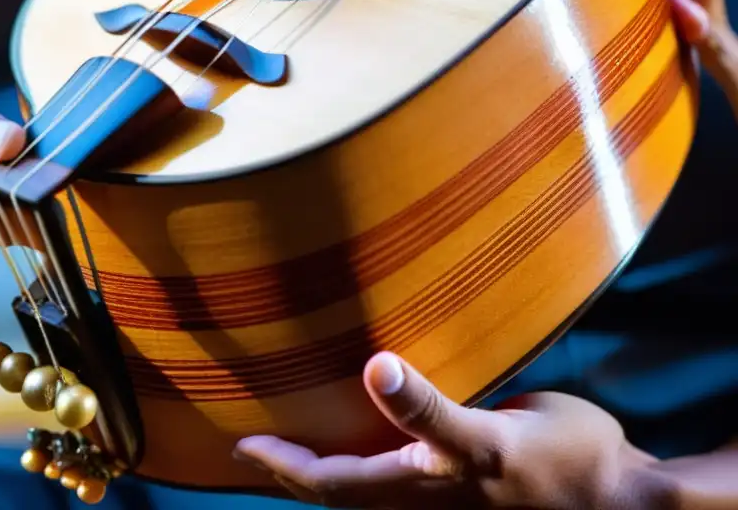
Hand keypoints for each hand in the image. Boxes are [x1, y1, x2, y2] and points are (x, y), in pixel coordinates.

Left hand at [235, 353, 657, 508]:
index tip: (244, 444)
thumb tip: (376, 371)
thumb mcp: (493, 435)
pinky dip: (360, 476)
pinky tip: (357, 451)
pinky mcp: (463, 498)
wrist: (624, 504)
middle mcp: (424, 505)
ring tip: (290, 450)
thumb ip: (429, 410)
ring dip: (321, 477)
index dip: (286, 465)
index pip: (333, 482)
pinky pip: (393, 491)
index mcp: (422, 487)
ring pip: (363, 498)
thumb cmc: (564, 462)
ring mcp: (443, 507)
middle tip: (252, 449)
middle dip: (291, 473)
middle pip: (338, 496)